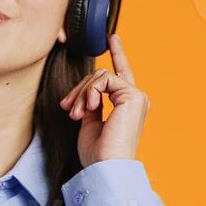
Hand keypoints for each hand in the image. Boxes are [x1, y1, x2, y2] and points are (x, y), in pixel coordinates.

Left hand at [58, 33, 148, 166]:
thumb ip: (91, 105)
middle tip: (68, 108)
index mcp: (128, 106)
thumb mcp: (91, 125)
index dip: (118, 54)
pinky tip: (88, 108)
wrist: (106, 168)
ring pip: (100, 76)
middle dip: (80, 90)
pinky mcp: (133, 96)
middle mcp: (136, 99)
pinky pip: (104, 79)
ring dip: (81, 94)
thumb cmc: (98, 155)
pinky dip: (90, 92)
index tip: (112, 37)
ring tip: (76, 113)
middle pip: (102, 76)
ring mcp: (137, 97)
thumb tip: (87, 93)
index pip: (121, 74)